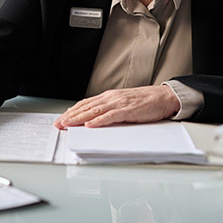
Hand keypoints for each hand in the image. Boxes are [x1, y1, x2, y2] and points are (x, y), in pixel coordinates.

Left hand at [53, 86, 180, 128]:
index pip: (85, 104)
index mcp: (108, 96)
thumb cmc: (145, 101)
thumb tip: (94, 119)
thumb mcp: (122, 103)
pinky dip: (99, 121)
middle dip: (70, 116)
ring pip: (94, 111)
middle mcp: (110, 98)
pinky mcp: (128, 110)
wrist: (164, 96)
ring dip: (79, 119)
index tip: (62, 118)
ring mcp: (118, 103)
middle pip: (86, 107)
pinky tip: (89, 125)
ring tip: (68, 124)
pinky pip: (110, 116)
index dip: (72, 111)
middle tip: (58, 123)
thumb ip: (109, 109)